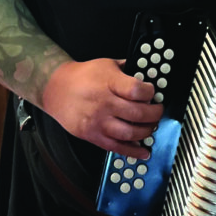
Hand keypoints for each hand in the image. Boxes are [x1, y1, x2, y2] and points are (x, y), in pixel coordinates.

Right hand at [40, 57, 163, 157]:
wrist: (57, 90)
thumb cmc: (82, 76)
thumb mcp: (107, 64)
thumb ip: (127, 68)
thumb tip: (146, 73)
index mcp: (109, 83)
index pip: (137, 91)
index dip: (150, 93)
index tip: (153, 93)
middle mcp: (104, 103)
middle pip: (138, 114)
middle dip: (155, 114)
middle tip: (158, 111)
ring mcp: (99, 122)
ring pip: (130, 133)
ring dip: (147, 132)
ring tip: (151, 126)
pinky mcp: (93, 136)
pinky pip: (116, 147)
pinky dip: (133, 151)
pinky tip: (143, 151)